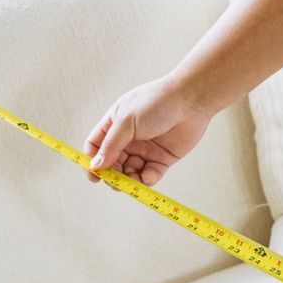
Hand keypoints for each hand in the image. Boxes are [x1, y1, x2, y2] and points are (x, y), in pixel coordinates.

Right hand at [83, 74, 212, 186]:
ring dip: (129, 180)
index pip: (95, 146)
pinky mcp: (162, 158)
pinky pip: (150, 174)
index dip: (91, 161)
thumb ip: (111, 146)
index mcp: (114, 125)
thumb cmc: (156, 103)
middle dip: (111, 175)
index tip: (93, 176)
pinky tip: (148, 176)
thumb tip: (95, 166)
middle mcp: (128, 139)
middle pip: (112, 163)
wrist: (190, 100)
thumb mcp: (127, 122)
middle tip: (115, 182)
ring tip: (132, 181)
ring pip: (130, 172)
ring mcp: (145, 149)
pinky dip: (147, 179)